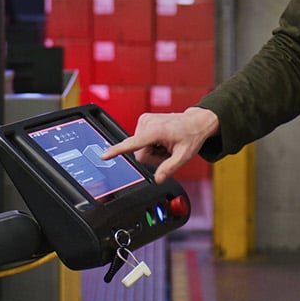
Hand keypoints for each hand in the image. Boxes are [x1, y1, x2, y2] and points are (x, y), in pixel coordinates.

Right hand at [99, 107, 218, 182]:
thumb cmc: (190, 136)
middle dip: (152, 157)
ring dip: (152, 151)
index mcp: (155, 131)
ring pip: (139, 148)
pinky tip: (162, 140)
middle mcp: (147, 123)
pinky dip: (151, 144)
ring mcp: (144, 120)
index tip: (104, 156)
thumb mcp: (184, 156)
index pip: (132, 143)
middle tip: (167, 152)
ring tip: (166, 144)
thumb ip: (169, 168)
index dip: (117, 151)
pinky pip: (140, 141)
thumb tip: (158, 179)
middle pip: (139, 153)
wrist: (195, 122)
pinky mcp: (143, 121)